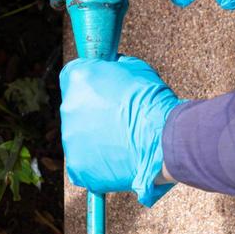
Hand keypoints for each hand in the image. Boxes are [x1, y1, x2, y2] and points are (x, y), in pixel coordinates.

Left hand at [60, 56, 180, 206]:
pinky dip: (99, 163)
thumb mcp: (135, 69)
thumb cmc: (154, 103)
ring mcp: (70, 139)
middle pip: (75, 109)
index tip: (101, 92)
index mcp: (78, 78)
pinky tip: (119, 158)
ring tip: (122, 141)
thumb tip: (112, 68)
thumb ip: (114, 68)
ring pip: (79, 137)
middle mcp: (68, 107)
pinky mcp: (78, 166)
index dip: (89, 85)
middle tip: (117, 119)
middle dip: (92, 113)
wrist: (166, 139)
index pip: (72, 77)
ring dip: (96, 138)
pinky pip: (85, 163)